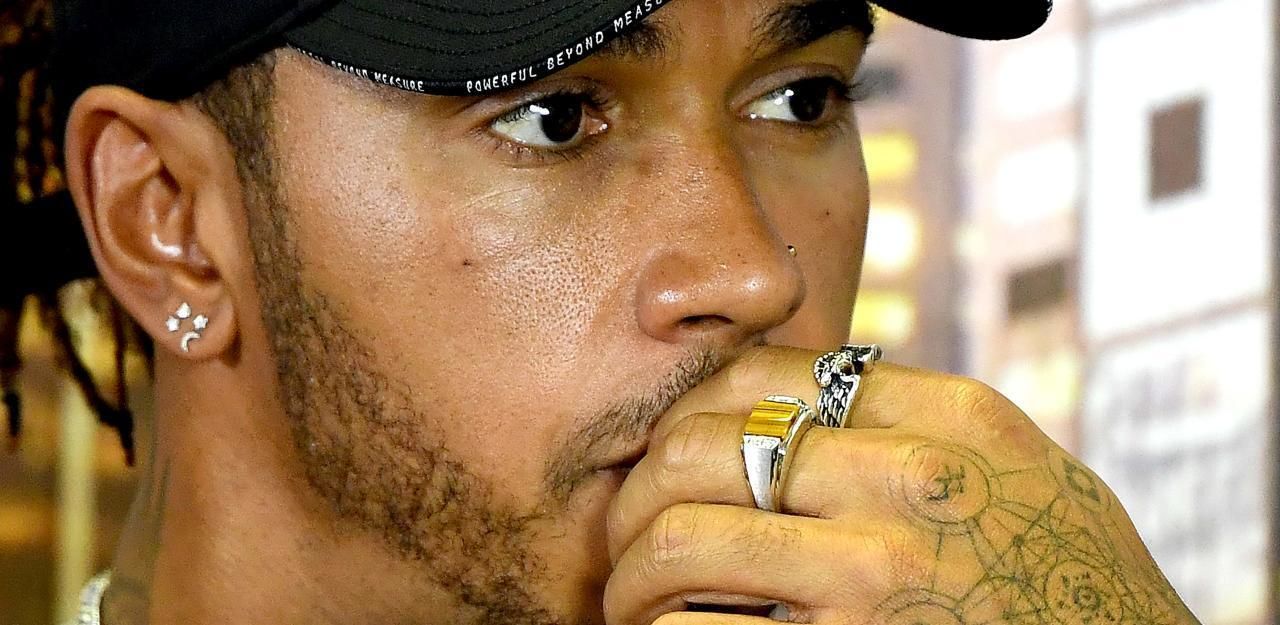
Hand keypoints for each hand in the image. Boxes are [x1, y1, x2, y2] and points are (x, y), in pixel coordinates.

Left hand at [604, 346, 1198, 624]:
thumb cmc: (1075, 579)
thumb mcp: (1022, 471)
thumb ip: (923, 426)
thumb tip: (810, 398)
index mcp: (949, 420)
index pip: (762, 376)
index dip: (688, 413)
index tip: (670, 454)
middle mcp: (909, 481)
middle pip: (699, 448)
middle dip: (636, 495)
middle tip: (625, 535)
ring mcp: (878, 572)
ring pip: (679, 539)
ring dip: (630, 574)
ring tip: (630, 597)